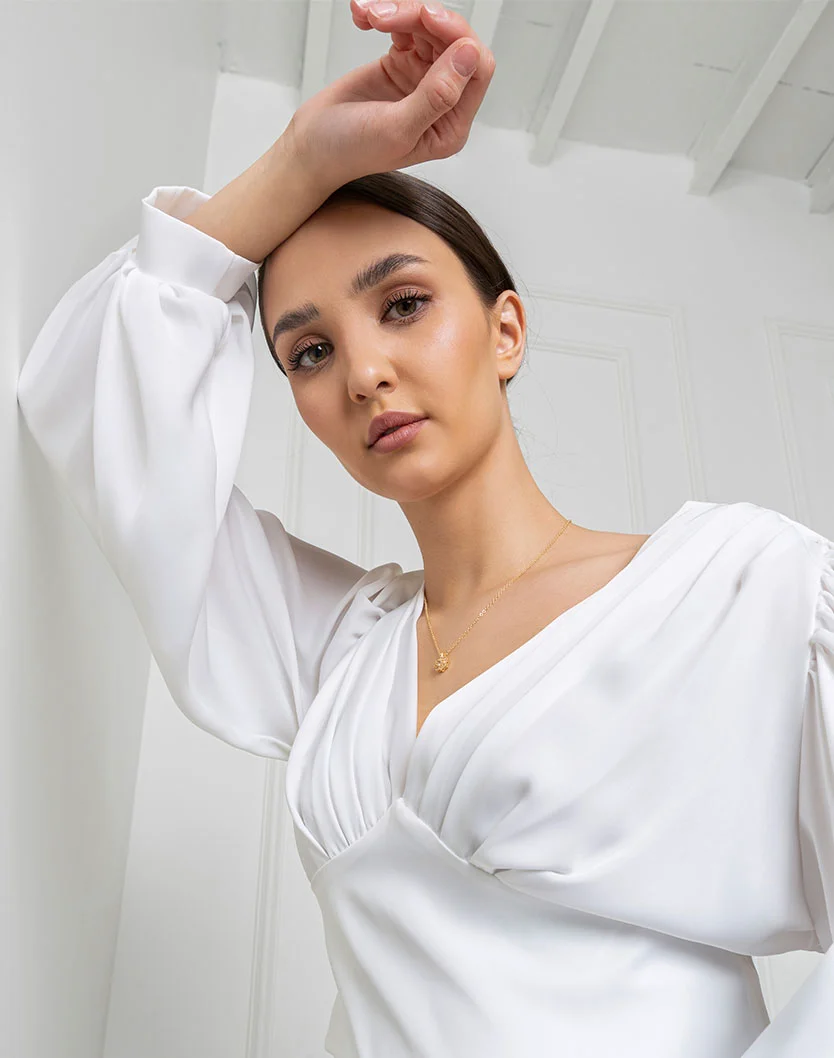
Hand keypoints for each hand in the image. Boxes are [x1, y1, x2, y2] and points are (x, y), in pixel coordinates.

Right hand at [284, 0, 494, 186]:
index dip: (458, 38)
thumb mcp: (396, 129)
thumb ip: (436, 96)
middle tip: (387, 15)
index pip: (477, 71)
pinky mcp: (401, 63)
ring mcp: (422, 80)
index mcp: (450, 125)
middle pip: (452, 41)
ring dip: (400, 13)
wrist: (311, 147)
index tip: (428, 19)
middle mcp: (443, 101)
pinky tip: (362, 17)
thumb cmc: (350, 150)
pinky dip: (386, 15)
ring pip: (429, 29)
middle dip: (422, 19)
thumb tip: (469, 55)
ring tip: (369, 15)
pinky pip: (406, 27)